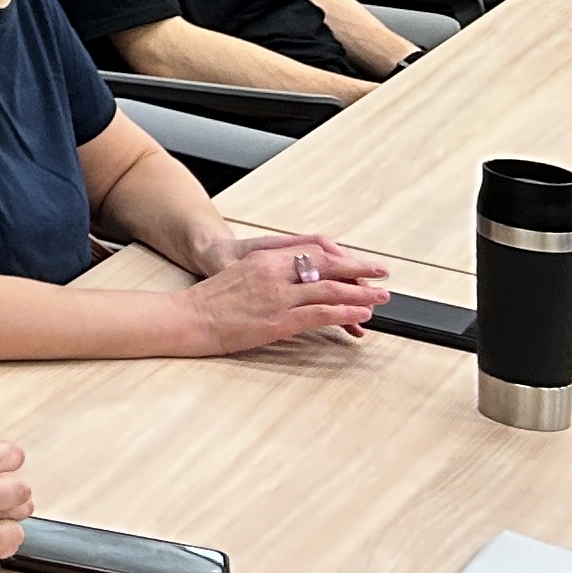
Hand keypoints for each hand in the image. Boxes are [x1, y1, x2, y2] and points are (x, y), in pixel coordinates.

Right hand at [186, 233, 390, 351]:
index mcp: (264, 259)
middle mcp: (274, 273)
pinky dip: (345, 313)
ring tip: (380, 297)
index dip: (341, 259)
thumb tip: (296, 279)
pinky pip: (320, 314)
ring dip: (360, 294)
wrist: (189, 317)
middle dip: (358, 269)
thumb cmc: (212, 301)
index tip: (358, 264)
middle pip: (326, 265)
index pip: (312, 252)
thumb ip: (270, 273)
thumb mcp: (241, 275)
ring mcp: (277, 296)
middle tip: (382, 273)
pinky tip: (360, 315)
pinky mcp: (278, 320)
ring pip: (329, 290)